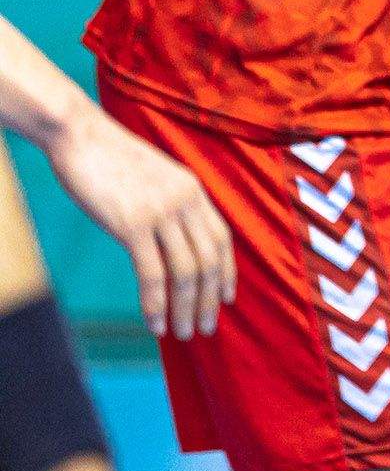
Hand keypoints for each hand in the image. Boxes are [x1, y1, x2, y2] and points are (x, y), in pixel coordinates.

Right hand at [44, 100, 234, 339]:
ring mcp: (161, 211)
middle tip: (205, 329)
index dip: (226, 271)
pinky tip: (155, 323)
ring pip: (185, 270)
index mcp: (193, 189)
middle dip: (209, 300)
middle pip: (208, 260)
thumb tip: (173, 239)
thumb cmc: (112, 160)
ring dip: (186, 308)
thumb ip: (169, 205)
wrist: (81, 136)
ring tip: (182, 334)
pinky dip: (156, 302)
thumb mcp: (154, 179)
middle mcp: (185, 201)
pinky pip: (152, 272)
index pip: (222, 238)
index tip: (227, 299)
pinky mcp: (133, 224)